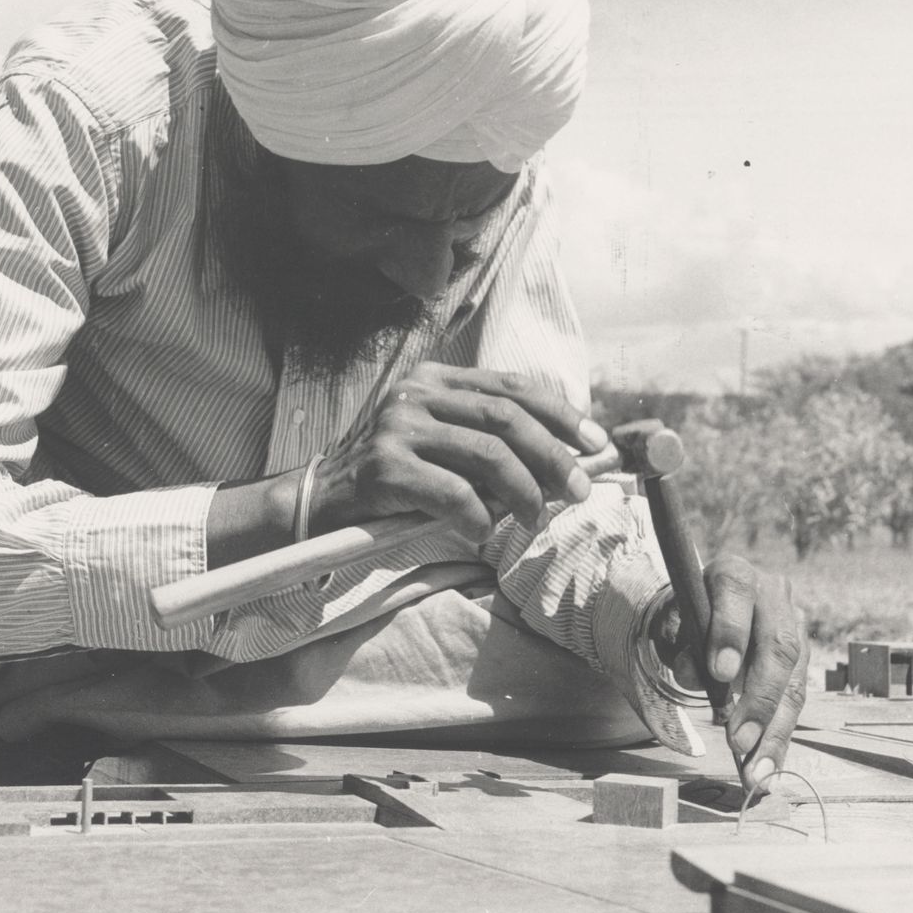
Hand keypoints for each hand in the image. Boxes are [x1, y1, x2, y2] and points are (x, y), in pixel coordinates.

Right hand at [310, 363, 609, 539]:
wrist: (319, 501)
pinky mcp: (384, 467)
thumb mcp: (438, 446)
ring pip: (487, 453)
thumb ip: (485, 443)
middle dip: (553, 456)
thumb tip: (561, 466)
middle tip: (576, 491)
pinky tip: (481, 534)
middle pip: (507, 417)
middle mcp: (416, 394)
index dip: (559, 413)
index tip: (593, 443)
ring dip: (524, 491)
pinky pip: (452, 492)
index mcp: (434, 379)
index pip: (511, 386)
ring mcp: (397, 427)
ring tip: (533, 519)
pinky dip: (478, 517)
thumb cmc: (392, 482)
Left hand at [653, 555, 808, 792]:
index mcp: (734, 574)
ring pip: (795, 680)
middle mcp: (773, 595)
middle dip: (759, 699)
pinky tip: (768, 766)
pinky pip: (798, 700)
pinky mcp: (806, 657)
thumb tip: (695, 676)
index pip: (736, 593)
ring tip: (755, 770)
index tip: (718, 672)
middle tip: (738, 739)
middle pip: (777, 646)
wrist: (714, 608)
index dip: (730, 632)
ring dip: (774, 731)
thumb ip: (684, 646)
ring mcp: (796, 626)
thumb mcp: (679, 625)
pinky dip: (780, 737)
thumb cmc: (693, 617)